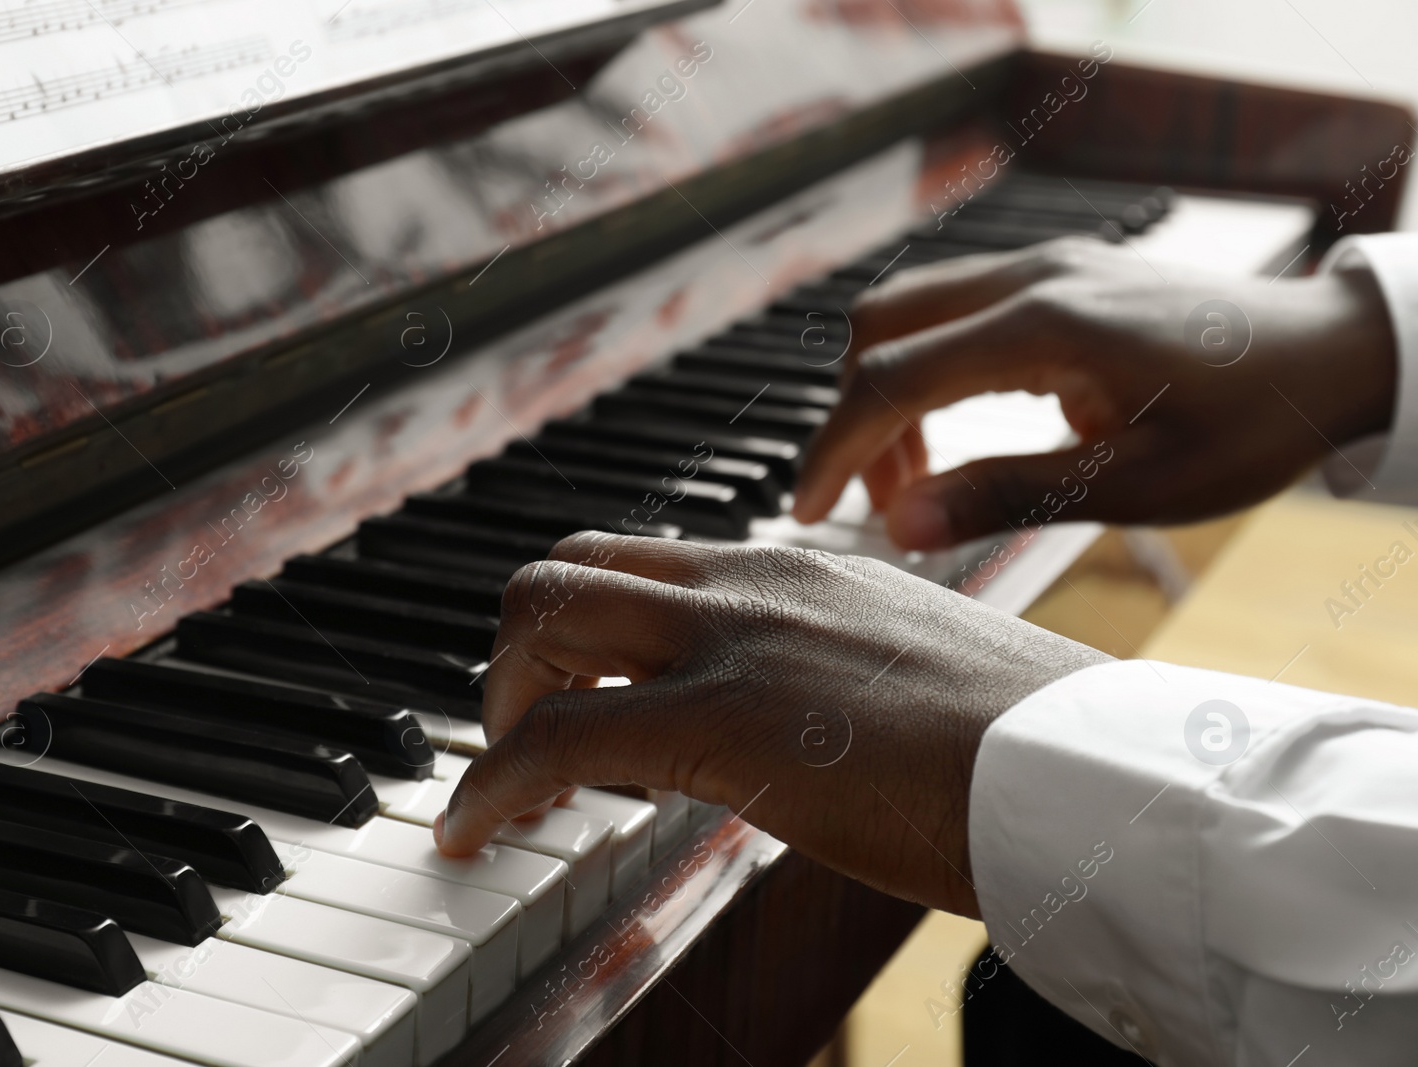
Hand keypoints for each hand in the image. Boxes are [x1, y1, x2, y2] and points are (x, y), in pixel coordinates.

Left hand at [434, 532, 1106, 916]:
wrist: (1085, 776)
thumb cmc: (1022, 742)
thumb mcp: (909, 669)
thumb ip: (831, 665)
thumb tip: (792, 706)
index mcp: (799, 565)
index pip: (646, 556)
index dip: (583, 621)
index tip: (569, 683)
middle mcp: (752, 579)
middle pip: (569, 565)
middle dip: (520, 646)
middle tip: (522, 723)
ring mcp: (734, 641)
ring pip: (544, 619)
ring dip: (500, 701)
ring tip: (505, 778)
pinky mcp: (723, 722)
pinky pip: (558, 738)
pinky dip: (493, 783)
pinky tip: (477, 831)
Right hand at [791, 236, 1397, 546]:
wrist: (1335, 352)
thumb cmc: (1256, 422)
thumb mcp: (1138, 482)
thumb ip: (1009, 496)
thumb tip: (904, 527)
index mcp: (1048, 326)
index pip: (894, 380)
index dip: (835, 449)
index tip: (806, 510)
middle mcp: (1034, 277)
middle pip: (880, 328)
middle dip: (854, 418)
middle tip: (876, 503)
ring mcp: (1044, 265)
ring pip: (911, 311)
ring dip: (888, 392)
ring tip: (919, 478)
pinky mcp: (1057, 272)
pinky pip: (954, 308)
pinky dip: (928, 369)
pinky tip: (967, 428)